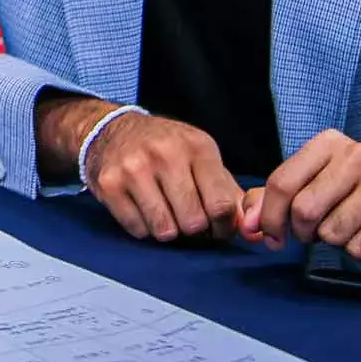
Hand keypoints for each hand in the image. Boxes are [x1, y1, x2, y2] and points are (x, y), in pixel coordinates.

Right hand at [83, 110, 242, 242]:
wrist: (112, 130)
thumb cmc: (167, 149)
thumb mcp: (202, 158)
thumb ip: (229, 193)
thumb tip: (251, 231)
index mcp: (197, 147)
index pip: (221, 205)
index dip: (223, 226)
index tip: (216, 226)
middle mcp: (165, 154)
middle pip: (194, 222)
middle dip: (194, 229)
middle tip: (187, 219)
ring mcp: (134, 168)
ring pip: (164, 230)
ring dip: (167, 230)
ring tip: (165, 213)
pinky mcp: (109, 184)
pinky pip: (137, 229)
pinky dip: (143, 227)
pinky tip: (142, 208)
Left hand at [237, 129, 360, 259]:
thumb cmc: (353, 193)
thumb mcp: (312, 183)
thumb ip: (271, 199)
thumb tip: (247, 226)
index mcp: (328, 143)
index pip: (282, 182)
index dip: (269, 217)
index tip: (270, 236)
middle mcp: (358, 155)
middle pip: (304, 210)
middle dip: (302, 232)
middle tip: (314, 233)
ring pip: (331, 232)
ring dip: (332, 241)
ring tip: (347, 228)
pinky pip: (358, 248)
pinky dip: (357, 251)